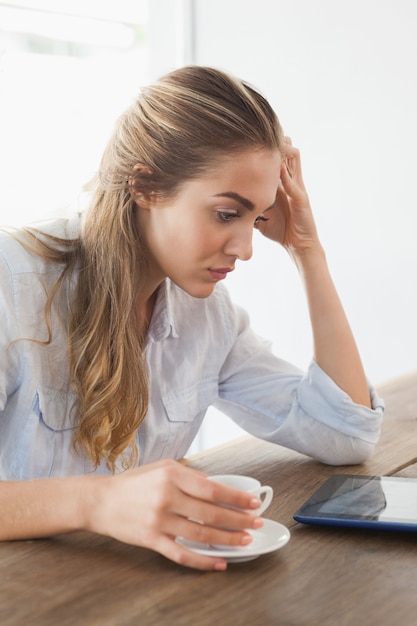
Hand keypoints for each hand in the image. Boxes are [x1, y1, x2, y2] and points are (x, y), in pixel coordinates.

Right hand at [85, 459, 262, 570]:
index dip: (236, 498)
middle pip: (211, 512)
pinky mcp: (152, 540)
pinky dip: (203, 561)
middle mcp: (167, 497)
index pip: (212, 488)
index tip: (253, 502)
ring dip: (227, 539)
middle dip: (239, 519)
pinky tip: (219, 563)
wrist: (101, 500)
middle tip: (256, 523)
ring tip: (245, 541)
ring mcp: (159, 520)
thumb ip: (190, 476)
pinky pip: (182, 554)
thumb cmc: (134, 483)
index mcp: (172, 475)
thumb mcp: (162, 468)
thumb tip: (218, 487)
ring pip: (201, 534)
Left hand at [255, 138, 319, 254]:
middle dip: (276, 140)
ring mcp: (298, 188)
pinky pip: (294, 184)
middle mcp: (292, 181)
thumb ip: (249, 204)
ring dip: (283, 150)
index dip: (268, 145)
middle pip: (287, 151)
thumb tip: (228, 203)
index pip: (277, 157)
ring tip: (271, 142)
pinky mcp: (302, 200)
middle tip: (260, 132)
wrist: (298, 245)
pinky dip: (285, 176)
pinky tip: (276, 169)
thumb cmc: (281, 230)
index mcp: (282, 183)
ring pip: (295, 158)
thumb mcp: (261, 214)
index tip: (252, 136)